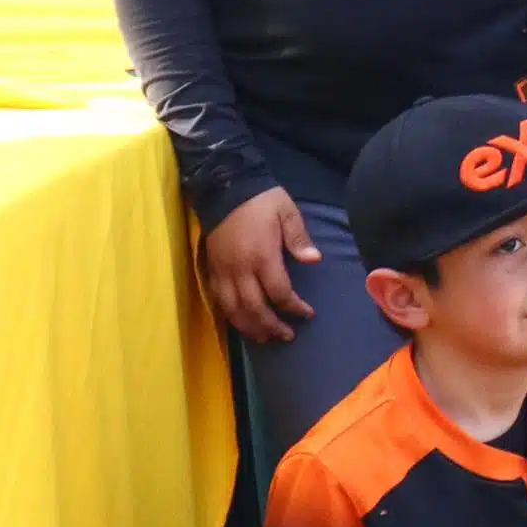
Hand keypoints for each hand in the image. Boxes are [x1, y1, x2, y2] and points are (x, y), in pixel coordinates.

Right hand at [201, 186, 322, 340]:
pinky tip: (241, 323)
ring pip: (233, 310)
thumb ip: (300, 239)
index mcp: (262, 255)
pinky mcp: (211, 270)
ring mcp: (223, 271)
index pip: (278, 292)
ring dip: (249, 327)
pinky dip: (230, 316)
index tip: (307, 314)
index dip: (293, 307)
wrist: (225, 188)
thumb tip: (314, 261)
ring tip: (265, 338)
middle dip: (271, 326)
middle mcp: (240, 268)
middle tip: (287, 336)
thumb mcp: (287, 212)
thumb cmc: (262, 200)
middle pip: (254, 308)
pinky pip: (218, 301)